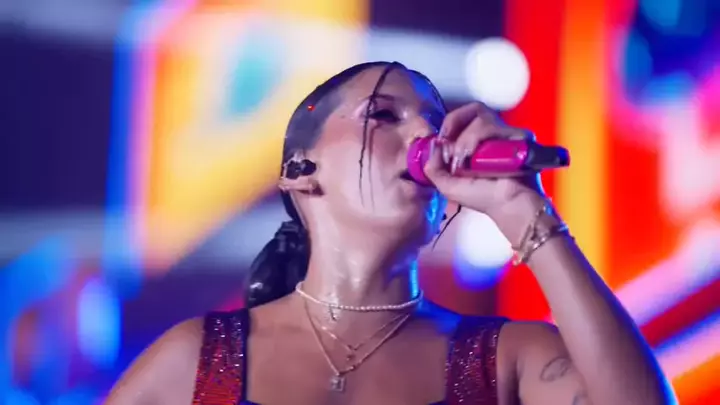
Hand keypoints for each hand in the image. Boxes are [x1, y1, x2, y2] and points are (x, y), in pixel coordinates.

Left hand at [422, 102, 553, 242]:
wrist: (508, 205)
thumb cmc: (482, 197)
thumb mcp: (447, 186)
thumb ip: (433, 168)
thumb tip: (434, 145)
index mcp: (476, 142)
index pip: (463, 118)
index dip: (449, 125)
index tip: (441, 140)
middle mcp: (492, 134)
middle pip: (473, 109)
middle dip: (454, 121)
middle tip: (447, 139)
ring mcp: (506, 133)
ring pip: (481, 117)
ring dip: (466, 138)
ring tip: (465, 158)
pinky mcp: (517, 135)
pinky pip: (493, 126)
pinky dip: (478, 138)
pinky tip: (477, 157)